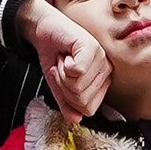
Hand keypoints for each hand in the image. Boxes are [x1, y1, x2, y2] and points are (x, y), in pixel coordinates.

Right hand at [20, 0, 110, 122]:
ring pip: (78, 87)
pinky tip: (65, 52)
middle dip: (63, 86)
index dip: (68, 98)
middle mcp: (105, 71)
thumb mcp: (58, 85)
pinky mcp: (92, 47)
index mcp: (101, 83)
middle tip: (62, 67)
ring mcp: (101, 58)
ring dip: (62, 74)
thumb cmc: (54, 55)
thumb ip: (67, 103)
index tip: (63, 79)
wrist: (44, 30)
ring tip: (64, 59)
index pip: (87, 109)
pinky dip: (62, 65)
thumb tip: (76, 119)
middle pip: (82, 101)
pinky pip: (77, 72)